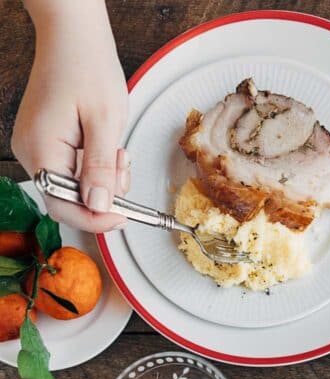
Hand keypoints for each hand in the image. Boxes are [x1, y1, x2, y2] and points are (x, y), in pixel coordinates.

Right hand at [12, 0, 128, 231]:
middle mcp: (32, 151)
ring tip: (116, 150)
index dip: (94, 218)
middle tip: (122, 168)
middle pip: (69, 198)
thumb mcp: (105, 121)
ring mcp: (37, 147)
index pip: (62, 206)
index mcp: (40, 148)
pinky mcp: (47, 142)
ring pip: (74, 186)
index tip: (122, 216)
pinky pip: (73, 169)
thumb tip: (99, 205)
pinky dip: (95, 166)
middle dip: (103, 193)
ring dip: (102, 178)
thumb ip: (101, 168)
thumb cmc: (87, 65)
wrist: (74, 35)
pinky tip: (107, 147)